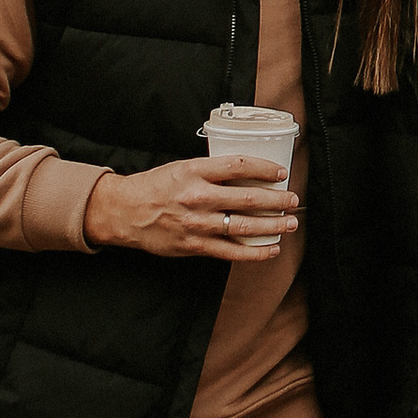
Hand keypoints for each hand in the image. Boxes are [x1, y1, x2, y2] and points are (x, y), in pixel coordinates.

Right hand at [86, 157, 299, 260]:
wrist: (125, 212)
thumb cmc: (155, 187)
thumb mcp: (181, 168)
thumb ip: (210, 171)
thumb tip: (246, 174)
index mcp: (194, 171)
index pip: (239, 166)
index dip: (264, 168)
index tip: (280, 172)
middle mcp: (198, 197)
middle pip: (249, 198)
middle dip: (277, 201)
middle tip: (293, 200)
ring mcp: (197, 223)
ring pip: (245, 226)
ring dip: (273, 226)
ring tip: (290, 224)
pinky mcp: (195, 245)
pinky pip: (231, 252)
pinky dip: (255, 252)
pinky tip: (271, 250)